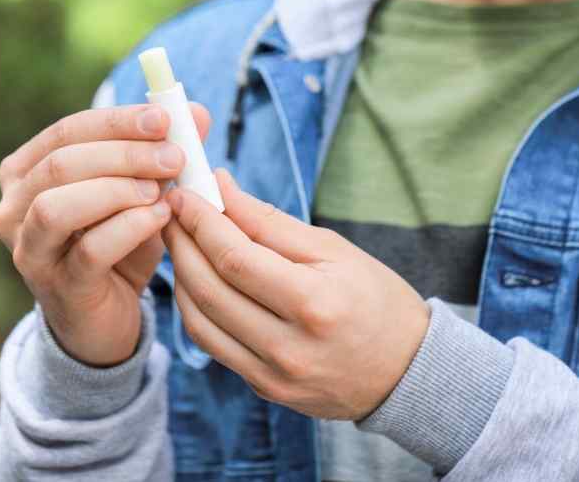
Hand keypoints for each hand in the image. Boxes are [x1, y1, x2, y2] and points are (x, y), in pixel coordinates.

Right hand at [0, 102, 210, 365]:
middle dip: (123, 154)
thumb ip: (164, 150)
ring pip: (58, 206)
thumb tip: (196, 112)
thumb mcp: (143, 190)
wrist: (108, 315)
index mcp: (27, 171)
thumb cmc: (119, 242)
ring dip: (117, 190)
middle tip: (174, 156)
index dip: (117, 121)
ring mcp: (29, 250)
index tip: (164, 118)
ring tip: (161, 191)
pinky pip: (87, 251)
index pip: (68, 131)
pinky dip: (128, 228)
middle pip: (62, 163)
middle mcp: (14, 208)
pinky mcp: (57, 287)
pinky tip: (160, 218)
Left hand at [160, 169, 430, 420]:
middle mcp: (288, 346)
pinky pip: (212, 344)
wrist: (405, 370)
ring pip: (200, 320)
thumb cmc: (376, 299)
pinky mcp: (264, 388)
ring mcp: (272, 374)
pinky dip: (197, 307)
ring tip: (182, 240)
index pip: (235, 258)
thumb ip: (271, 222)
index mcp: (314, 303)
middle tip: (173, 211)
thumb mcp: (334, 250)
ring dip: (182, 275)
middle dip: (183, 242)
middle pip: (210, 288)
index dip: (201, 222)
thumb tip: (222, 190)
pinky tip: (198, 279)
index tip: (185, 193)